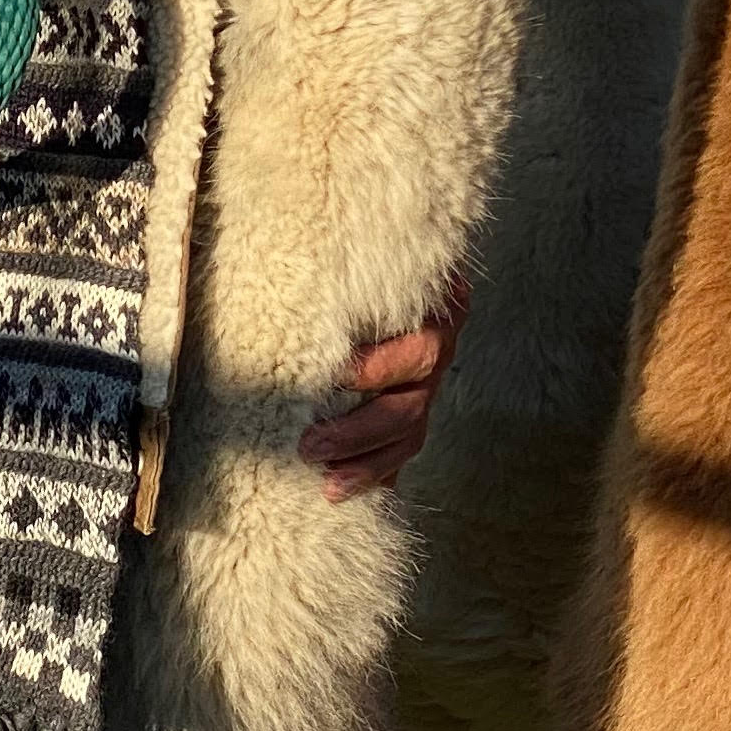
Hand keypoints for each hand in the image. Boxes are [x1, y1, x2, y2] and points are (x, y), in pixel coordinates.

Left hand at [302, 270, 468, 501]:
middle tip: (310, 446)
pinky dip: (374, 476)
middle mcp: (440, 352)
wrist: (395, 264)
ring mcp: (427, 388)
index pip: (421, 348)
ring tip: (327, 486)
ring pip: (408, 438)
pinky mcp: (411, 415)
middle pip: (411, 405)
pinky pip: (399, 455)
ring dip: (366, 465)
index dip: (377, 369)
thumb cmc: (364, 253)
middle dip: (359, 432)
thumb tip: (289, 236)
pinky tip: (340, 494)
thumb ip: (337, 257)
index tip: (332, 376)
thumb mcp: (362, 249)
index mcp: (439, 311)